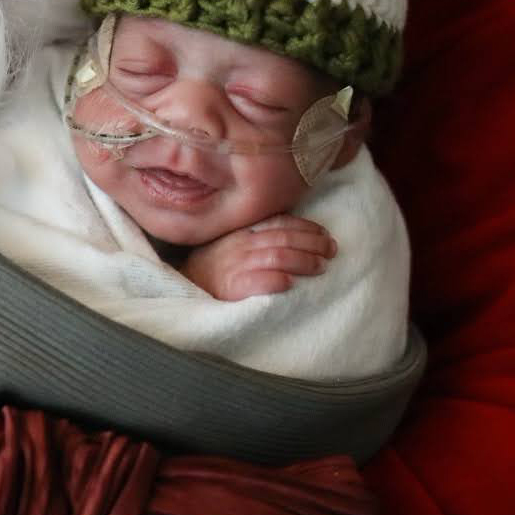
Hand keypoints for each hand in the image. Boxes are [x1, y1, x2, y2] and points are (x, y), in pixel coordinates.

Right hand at [179, 214, 336, 300]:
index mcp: (241, 233)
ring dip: (303, 260)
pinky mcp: (231, 288)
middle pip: (283, 238)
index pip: (278, 222)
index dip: (305, 226)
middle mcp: (240, 246)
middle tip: (331, 250)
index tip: (324, 233)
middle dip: (312, 242)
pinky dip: (276, 280)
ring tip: (321, 266)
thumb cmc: (211, 270)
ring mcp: (235, 266)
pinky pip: (257, 281)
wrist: (182, 292)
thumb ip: (254, 237)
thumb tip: (291, 234)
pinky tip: (290, 283)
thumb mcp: (229, 245)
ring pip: (277, 256)